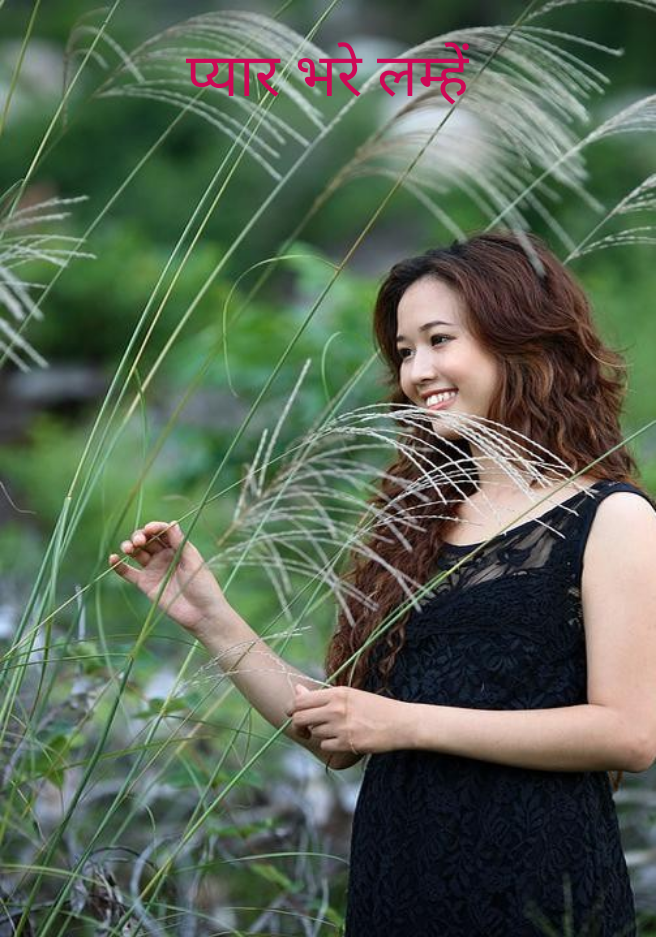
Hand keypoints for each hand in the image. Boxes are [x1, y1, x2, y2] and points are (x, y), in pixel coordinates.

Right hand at [108, 521, 227, 635]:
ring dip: (129, 546)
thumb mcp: (193, 561)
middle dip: (140, 536)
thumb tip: (171, 523)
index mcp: (178, 548)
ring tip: (128, 548)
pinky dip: (119, 566)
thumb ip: (180, 543)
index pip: (162, 532)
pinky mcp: (145, 584)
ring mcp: (154, 569)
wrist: (201, 614)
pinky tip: (113, 558)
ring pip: (136, 553)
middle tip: (139, 542)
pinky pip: (128, 573)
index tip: (149, 529)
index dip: (154, 528)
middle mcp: (164, 556)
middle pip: (147, 540)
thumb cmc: (203, 586)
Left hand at [286, 684, 410, 754]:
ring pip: (314, 732)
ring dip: (319, 732)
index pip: (301, 701)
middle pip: (300, 719)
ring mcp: (341, 728)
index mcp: (337, 693)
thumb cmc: (375, 707)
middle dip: (298, 725)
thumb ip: (322, 695)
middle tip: (304, 728)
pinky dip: (330, 744)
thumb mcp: (350, 695)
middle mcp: (336, 709)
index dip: (292, 708)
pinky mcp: (346, 744)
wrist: (400, 723)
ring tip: (336, 728)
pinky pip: (325, 745)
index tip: (292, 713)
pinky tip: (343, 738)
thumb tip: (297, 690)